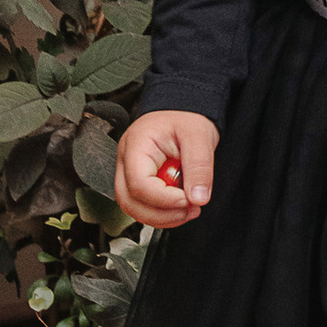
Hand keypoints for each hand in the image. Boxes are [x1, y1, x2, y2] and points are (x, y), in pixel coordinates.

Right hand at [117, 109, 218, 227]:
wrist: (183, 109)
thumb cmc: (186, 117)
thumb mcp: (199, 136)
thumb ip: (200, 167)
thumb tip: (198, 198)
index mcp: (136, 145)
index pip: (139, 184)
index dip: (164, 200)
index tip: (189, 201)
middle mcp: (126, 161)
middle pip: (130, 202)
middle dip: (162, 214)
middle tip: (191, 209)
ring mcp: (129, 172)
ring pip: (134, 208)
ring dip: (162, 217)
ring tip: (190, 208)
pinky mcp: (139, 181)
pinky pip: (143, 205)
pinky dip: (162, 212)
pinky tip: (181, 205)